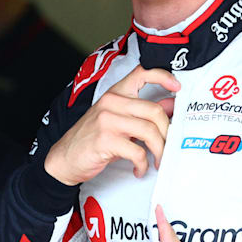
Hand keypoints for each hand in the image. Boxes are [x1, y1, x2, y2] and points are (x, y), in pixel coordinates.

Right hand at [44, 65, 179, 185]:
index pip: (142, 73)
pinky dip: (143, 164)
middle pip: (154, 111)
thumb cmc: (91, 140)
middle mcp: (111, 103)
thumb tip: (169, 106)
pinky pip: (137, 151)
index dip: (163, 76)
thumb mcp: (117, 121)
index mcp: (115, 94)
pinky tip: (139, 168)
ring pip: (149, 131)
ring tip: (157, 160)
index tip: (177, 87)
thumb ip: (141, 113)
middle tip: (167, 146)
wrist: (64, 159)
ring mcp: (107, 120)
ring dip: (159, 151)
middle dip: (167, 133)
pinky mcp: (106, 140)